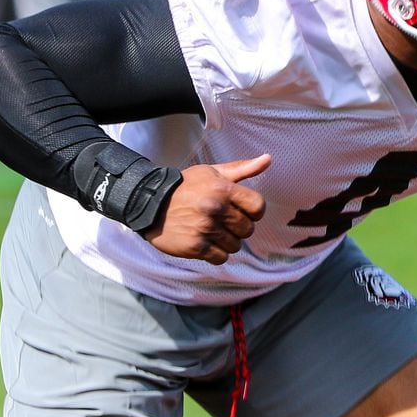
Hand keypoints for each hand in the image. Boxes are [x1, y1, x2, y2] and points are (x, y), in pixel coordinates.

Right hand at [142, 154, 271, 264]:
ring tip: (212, 232)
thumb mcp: (212, 172)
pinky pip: (221, 258)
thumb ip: (242, 168)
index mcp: (223, 189)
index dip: (253, 211)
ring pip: (235, 245)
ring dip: (226, 242)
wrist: (148, 202)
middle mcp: (216, 209)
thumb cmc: (185, 186)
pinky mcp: (195, 247)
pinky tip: (205, 242)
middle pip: (248, 229)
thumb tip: (268, 159)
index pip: (258, 206)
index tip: (242, 211)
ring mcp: (205, 229)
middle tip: (223, 222)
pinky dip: (215, 254)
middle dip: (239, 227)